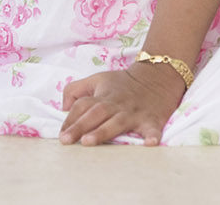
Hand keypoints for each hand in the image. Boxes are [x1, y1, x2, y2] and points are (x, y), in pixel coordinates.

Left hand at [59, 63, 185, 145]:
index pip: (83, 105)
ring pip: (116, 122)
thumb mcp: (97, 79)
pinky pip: (152, 128)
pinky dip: (152, 136)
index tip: (61, 134)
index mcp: (103, 96)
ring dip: (102, 131)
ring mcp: (134, 113)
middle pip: (96, 113)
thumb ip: (76, 90)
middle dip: (80, 126)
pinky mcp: (152, 120)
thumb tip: (63, 108)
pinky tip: (149, 144)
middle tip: (66, 140)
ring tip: (88, 141)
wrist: (157, 76)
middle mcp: (117, 104)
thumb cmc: (123, 82)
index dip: (70, 119)